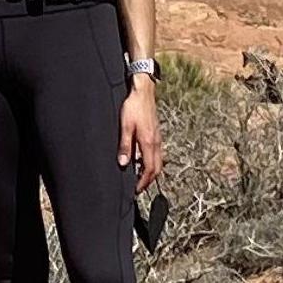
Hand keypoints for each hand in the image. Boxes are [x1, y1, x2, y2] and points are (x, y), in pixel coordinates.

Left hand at [118, 77, 161, 191]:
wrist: (144, 91)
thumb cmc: (133, 107)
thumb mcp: (125, 126)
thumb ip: (125, 146)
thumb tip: (123, 164)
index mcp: (148, 143)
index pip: (148, 169)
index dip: (143, 182)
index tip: (136, 190)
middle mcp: (156, 143)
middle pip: (157, 168)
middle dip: (149, 180)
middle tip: (139, 187)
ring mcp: (158, 138)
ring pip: (159, 161)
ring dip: (151, 171)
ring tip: (141, 177)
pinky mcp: (157, 134)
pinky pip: (158, 153)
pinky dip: (152, 162)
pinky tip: (143, 160)